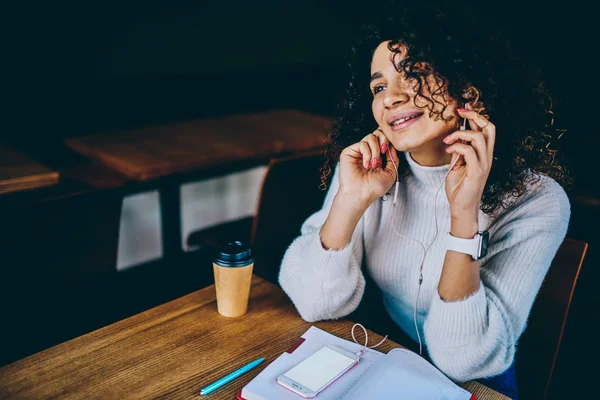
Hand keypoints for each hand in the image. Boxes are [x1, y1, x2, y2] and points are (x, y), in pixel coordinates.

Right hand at [338, 128, 399, 204]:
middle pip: (377, 133)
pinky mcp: (350, 152)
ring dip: (375, 150)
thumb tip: (392, 146)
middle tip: (384, 150)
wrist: (361, 194)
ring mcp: (358, 152)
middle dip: (384, 139)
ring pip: (370, 137)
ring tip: (374, 164)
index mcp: (377, 156)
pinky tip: (366, 165)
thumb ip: (393, 159)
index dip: (388, 141)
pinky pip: (362, 144)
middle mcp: (368, 152)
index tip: (389, 151)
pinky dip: (367, 154)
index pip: (383, 140)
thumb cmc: (374, 188)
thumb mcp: (391, 173)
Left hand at [443, 105, 495, 219]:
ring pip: (479, 138)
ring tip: (447, 139)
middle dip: (475, 116)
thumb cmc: (459, 188)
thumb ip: (458, 151)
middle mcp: (487, 157)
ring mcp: (484, 164)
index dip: (476, 115)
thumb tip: (454, 138)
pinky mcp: (477, 172)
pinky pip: (469, 152)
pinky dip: (457, 146)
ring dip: (461, 133)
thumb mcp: (457, 165)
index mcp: (484, 154)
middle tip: (460, 112)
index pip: (486, 129)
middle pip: (490, 129)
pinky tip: (448, 148)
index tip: (464, 108)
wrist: (461, 207)